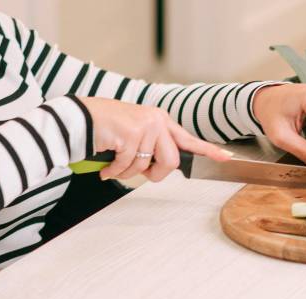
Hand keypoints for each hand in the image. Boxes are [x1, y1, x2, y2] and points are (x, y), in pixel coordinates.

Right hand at [80, 97, 232, 181]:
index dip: (208, 150)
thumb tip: (164, 168)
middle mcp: (156, 121)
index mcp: (160, 120)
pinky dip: (114, 171)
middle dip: (154, 174)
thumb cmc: (106, 128)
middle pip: (170, 162)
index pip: (188, 139)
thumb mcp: (135, 134)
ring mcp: (144, 126)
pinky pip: (127, 166)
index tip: (226, 158)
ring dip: (127, 172)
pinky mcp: (130, 134)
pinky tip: (105, 165)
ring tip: (114, 163)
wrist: (79, 118)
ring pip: (146, 167)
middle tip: (137, 171)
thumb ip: (153, 147)